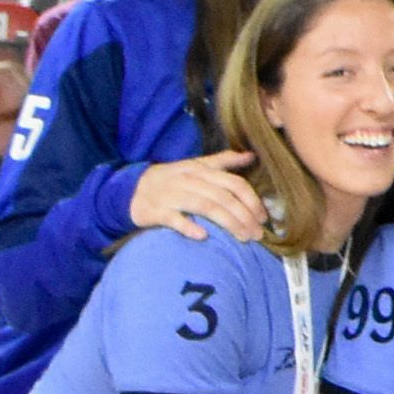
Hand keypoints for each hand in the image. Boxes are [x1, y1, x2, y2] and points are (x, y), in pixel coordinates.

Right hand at [131, 151, 265, 241]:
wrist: (129, 189)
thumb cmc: (171, 180)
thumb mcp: (195, 166)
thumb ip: (223, 161)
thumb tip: (250, 155)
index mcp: (201, 170)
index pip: (233, 183)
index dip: (252, 200)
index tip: (264, 218)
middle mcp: (189, 180)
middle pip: (223, 197)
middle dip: (245, 216)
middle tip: (257, 234)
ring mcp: (171, 195)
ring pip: (205, 207)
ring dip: (228, 223)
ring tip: (243, 238)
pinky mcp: (155, 210)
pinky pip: (174, 218)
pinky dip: (189, 226)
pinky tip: (203, 236)